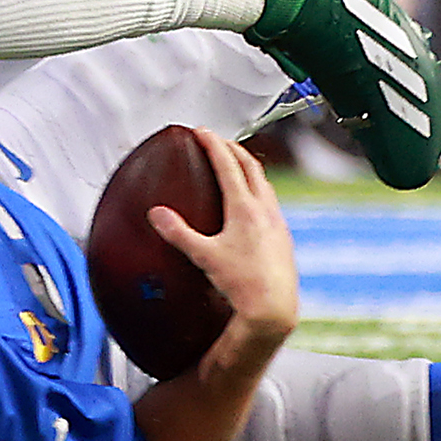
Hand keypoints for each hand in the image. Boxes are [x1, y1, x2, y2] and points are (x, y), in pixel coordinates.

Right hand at [148, 131, 298, 348]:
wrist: (274, 308)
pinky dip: (258, 190)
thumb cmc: (243, 284)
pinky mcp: (283, 236)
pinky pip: (271, 202)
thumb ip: (178, 233)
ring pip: (264, 183)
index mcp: (244, 208)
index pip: (227, 164)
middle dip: (232, 148)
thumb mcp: (204, 256)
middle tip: (218, 141)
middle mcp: (265, 209)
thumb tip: (157, 215)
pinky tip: (253, 204)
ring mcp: (277, 222)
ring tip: (236, 166)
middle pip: (250, 166)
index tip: (202, 132)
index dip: (213, 144)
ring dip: (248, 168)